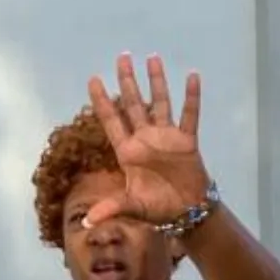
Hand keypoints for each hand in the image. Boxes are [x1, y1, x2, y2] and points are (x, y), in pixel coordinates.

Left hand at [82, 54, 211, 227]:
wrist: (186, 212)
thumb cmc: (157, 209)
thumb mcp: (132, 208)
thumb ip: (111, 209)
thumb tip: (88, 222)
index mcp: (128, 152)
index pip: (111, 121)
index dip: (102, 101)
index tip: (93, 78)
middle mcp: (145, 139)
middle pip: (133, 104)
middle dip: (127, 81)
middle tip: (122, 57)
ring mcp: (166, 137)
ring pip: (160, 102)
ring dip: (156, 81)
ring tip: (152, 58)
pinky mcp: (187, 141)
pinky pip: (189, 115)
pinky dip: (191, 97)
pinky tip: (192, 76)